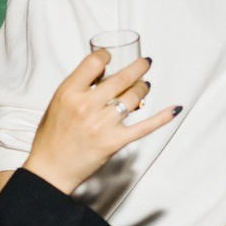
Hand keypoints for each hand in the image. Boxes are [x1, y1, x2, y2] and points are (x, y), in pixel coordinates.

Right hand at [23, 51, 177, 195]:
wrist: (51, 169)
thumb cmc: (53, 136)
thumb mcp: (58, 103)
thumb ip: (79, 86)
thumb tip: (103, 70)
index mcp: (69, 93)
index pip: (94, 63)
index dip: (107, 56)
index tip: (111, 58)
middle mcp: (86, 106)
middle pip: (121, 78)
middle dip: (138, 67)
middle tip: (145, 63)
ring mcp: (102, 125)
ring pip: (134, 98)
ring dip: (143, 88)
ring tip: (144, 86)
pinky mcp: (115, 141)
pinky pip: (144, 127)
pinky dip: (162, 117)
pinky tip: (174, 108)